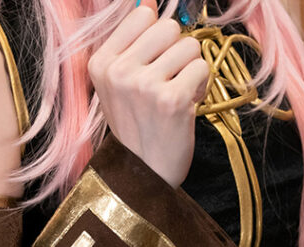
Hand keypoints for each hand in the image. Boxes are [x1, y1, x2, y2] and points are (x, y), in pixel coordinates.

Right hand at [87, 0, 209, 187]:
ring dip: (191, 70)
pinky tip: (186, 106)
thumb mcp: (119, 82)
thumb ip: (132, 43)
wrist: (142, 173)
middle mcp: (118, 70)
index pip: (143, 14)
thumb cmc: (137, 124)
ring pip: (190, 46)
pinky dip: (201, 86)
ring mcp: (144, 85)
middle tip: (168, 80)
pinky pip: (202, 68)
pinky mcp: (171, 100)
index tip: (154, 60)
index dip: (158, 36)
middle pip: (169, 27)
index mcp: (101, 62)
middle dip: (177, 51)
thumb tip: (149, 3)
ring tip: (176, 95)